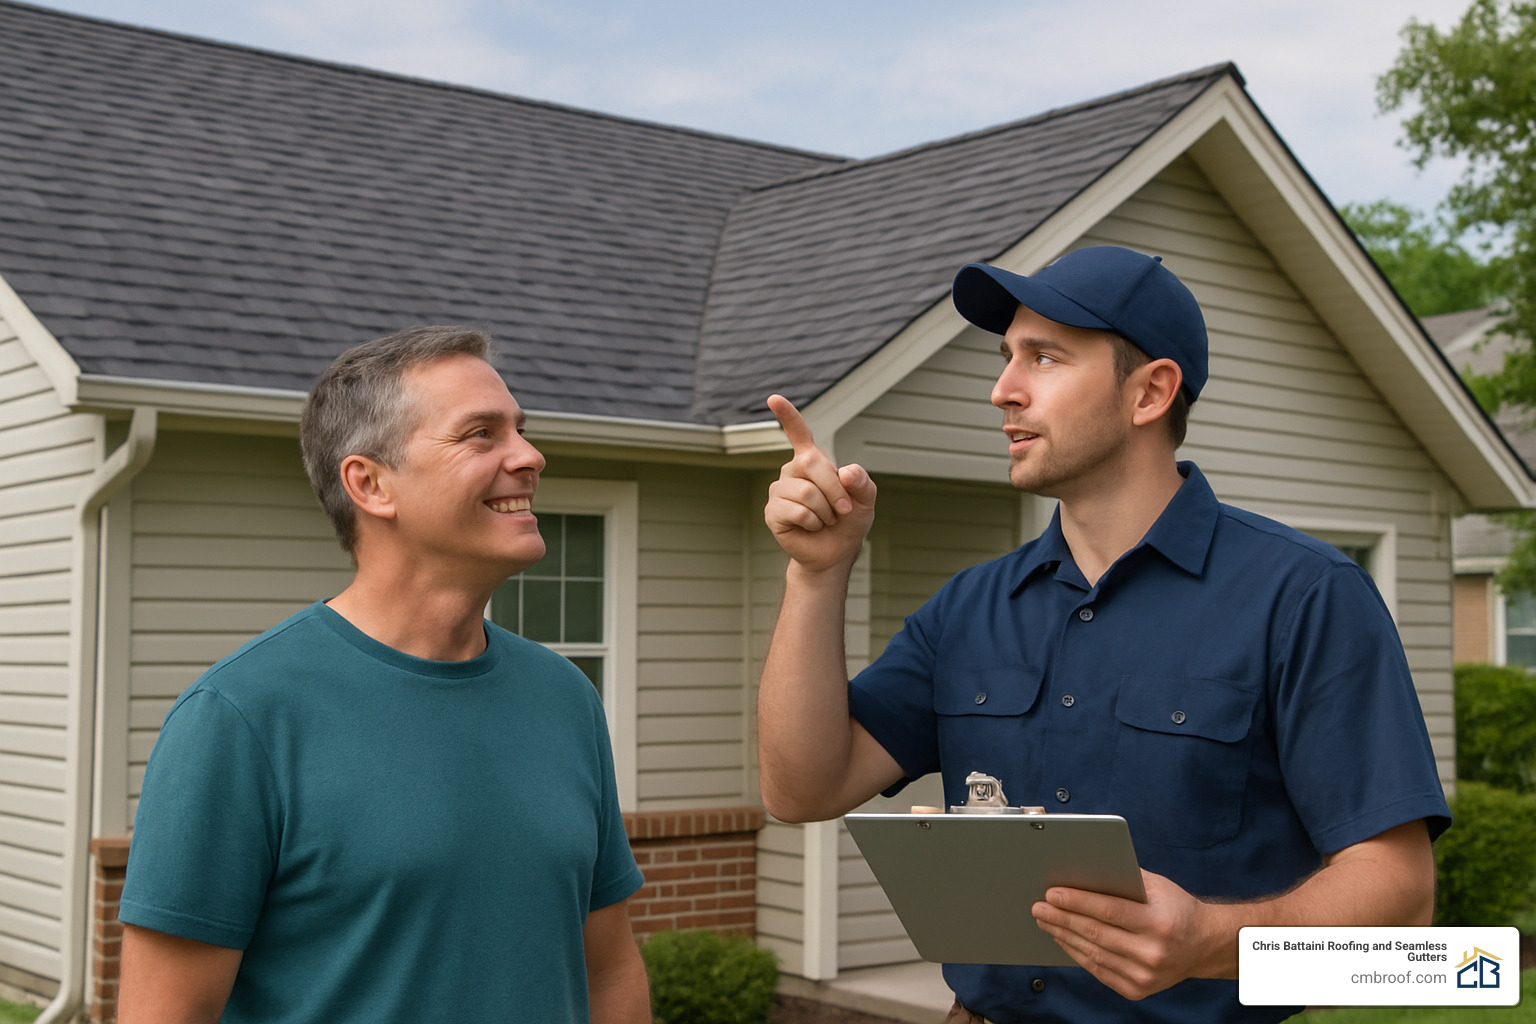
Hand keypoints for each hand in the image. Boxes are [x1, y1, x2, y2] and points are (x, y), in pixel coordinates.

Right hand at [764, 394, 875, 573]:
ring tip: (826, 520)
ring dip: (826, 511)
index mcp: (811, 461)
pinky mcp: (772, 512)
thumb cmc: (849, 522)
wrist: (835, 553)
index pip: (799, 433)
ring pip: (807, 492)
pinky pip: (798, 511)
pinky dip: (814, 522)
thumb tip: (844, 472)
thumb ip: (863, 481)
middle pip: (812, 463)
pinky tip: (812, 527)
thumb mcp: (866, 500)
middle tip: (844, 510)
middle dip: (836, 489)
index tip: (773, 398)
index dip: (787, 415)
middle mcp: (791, 471)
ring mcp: (779, 491)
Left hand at [1029, 869, 1225, 999]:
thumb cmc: (1176, 908)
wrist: (1204, 945)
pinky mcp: (1137, 990)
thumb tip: (1081, 870)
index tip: (1052, 893)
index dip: (1077, 902)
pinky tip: (1063, 939)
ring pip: (1093, 954)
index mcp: (1159, 923)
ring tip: (1045, 921)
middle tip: (1038, 907)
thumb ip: (1123, 879)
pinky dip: (1077, 954)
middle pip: (1096, 934)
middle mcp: (1153, 953)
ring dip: (1064, 936)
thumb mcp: (1158, 887)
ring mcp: (1145, 976)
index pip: (1109, 911)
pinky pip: (1098, 970)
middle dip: (1062, 919)